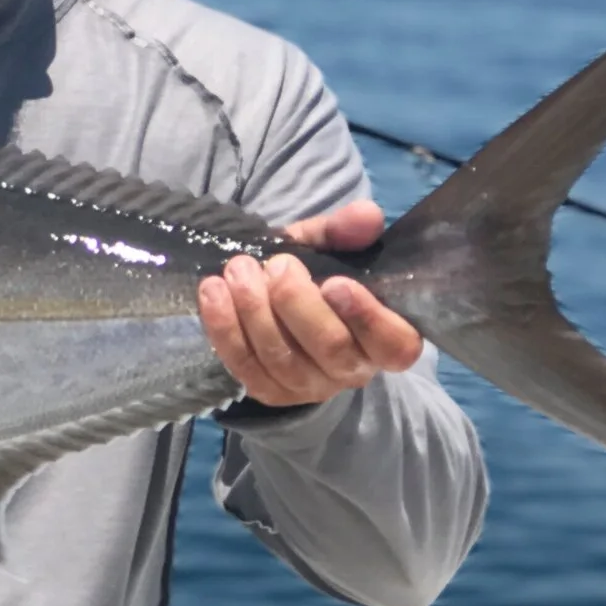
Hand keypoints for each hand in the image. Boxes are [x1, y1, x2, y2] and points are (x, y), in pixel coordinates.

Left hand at [197, 199, 422, 407]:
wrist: (278, 302)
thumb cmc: (317, 275)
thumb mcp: (331, 247)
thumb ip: (346, 230)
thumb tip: (366, 214)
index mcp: (386, 338)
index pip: (393, 344)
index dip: (366, 317)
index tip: (334, 282)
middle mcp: (353, 370)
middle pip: (330, 348)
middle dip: (296, 302)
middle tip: (276, 265)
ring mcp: (309, 386)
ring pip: (282, 358)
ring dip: (254, 309)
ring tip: (238, 269)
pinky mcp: (269, 391)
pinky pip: (244, 365)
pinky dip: (224, 326)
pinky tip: (212, 290)